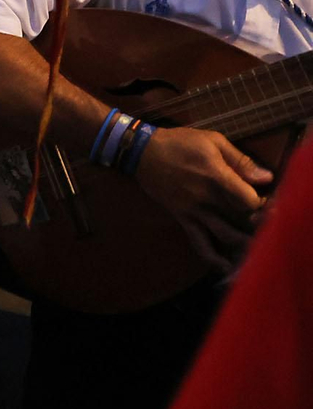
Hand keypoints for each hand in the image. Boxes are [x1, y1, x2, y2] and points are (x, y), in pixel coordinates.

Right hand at [135, 126, 270, 270]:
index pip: (249, 200)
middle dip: (259, 224)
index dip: (263, 204)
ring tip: (257, 248)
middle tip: (266, 224)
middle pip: (242, 219)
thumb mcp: (212, 141)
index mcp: (217, 175)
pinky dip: (213, 257)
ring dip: (244, 244)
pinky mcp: (183, 218)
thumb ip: (240, 160)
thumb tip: (266, 178)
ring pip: (225, 235)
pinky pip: (198, 242)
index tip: (266, 201)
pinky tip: (226, 266)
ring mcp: (194, 211)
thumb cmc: (179, 143)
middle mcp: (207, 197)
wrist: (142, 152)